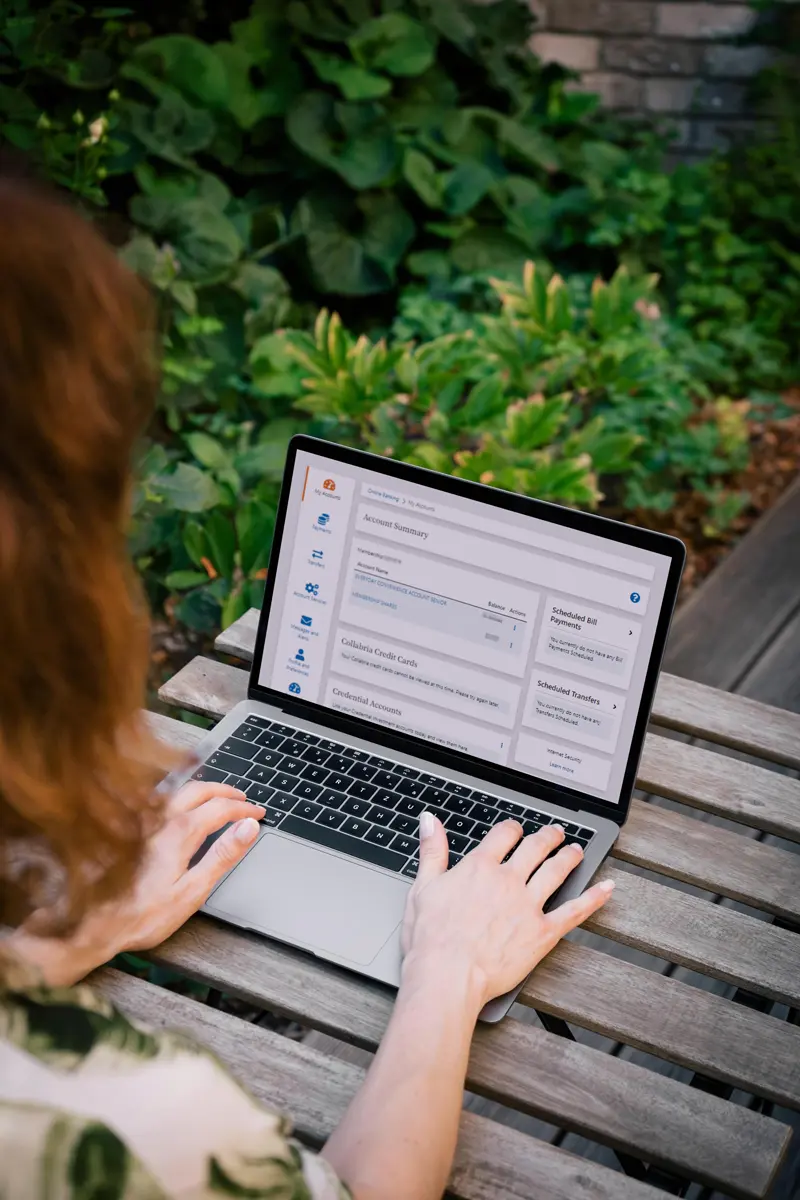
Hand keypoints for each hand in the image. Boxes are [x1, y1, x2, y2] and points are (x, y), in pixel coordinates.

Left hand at [11, 781, 262, 984]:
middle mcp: (160, 819)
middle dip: (225, 792)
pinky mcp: (128, 828)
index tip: (258, 815)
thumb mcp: (193, 890)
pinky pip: (159, 799)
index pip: (221, 808)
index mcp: (180, 832)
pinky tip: (180, 806)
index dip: (244, 810)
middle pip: (200, 790)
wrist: (95, 925)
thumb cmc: (144, 915)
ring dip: (203, 788)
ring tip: (217, 797)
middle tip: (242, 800)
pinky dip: (179, 796)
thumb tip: (249, 828)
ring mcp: (141, 821)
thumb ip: (223, 855)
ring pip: (178, 790)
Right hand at [401, 814, 613, 1012]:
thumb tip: (429, 819)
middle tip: (555, 833)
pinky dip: (593, 898)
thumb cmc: (431, 939)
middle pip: (535, 848)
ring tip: (576, 849)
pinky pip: (574, 911)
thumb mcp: (423, 887)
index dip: (512, 829)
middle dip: (547, 837)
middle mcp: (508, 880)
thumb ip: (432, 851)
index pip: (503, 835)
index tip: (516, 829)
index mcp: (480, 867)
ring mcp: (529, 905)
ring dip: (569, 856)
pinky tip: (606, 888)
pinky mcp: (543, 932)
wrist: (448, 975)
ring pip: (556, 871)